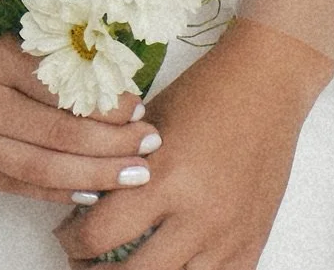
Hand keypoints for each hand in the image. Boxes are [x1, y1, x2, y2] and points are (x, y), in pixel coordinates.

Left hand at [54, 20, 332, 266]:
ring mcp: (227, 237)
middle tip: (83, 260)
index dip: (73, 240)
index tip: (67, 234)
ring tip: (122, 268)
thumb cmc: (202, 93)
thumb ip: (118, 166)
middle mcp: (197, 215)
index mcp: (164, 176)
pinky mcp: (251, 246)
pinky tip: (168, 267)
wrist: (266, 83)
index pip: (99, 233)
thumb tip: (84, 206)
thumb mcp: (147, 123)